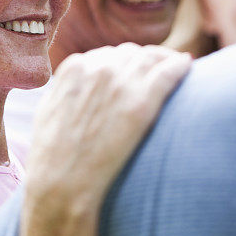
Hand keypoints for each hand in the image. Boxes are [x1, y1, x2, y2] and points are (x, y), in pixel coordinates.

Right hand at [17, 43, 191, 235]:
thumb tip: (74, 85)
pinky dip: (180, 65)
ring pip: (151, 59)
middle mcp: (99, 68)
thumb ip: (64, 89)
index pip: (108, 54)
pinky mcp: (143, 101)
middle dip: (143, 60)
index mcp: (75, 67)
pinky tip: (188, 64)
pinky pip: (168, 72)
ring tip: (177, 64)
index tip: (134, 69)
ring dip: (164, 59)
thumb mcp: (48, 110)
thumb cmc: (51, 155)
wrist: (62, 181)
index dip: (123, 62)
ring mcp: (122, 83)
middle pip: (131, 54)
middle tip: (157, 69)